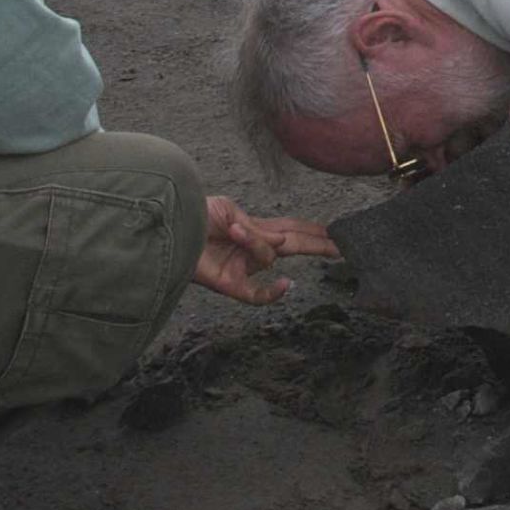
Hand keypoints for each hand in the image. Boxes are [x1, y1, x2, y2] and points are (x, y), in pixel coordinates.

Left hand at [192, 196, 336, 305]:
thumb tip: (282, 243)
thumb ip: (258, 230)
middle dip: (317, 244)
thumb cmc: (193, 216)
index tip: (334, 232)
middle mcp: (251, 249)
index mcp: (252, 228)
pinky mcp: (230, 285)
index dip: (311, 230)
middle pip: (292, 246)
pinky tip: (285, 283)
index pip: (289, 229)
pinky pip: (257, 296)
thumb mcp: (229, 213)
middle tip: (340, 246)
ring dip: (255, 242)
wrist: (169, 230)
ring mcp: (242, 268)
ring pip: (268, 259)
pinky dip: (273, 293)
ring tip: (233, 232)